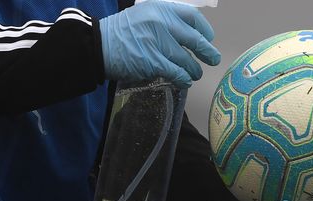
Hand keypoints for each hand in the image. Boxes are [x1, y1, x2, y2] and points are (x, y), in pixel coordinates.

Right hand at [99, 0, 220, 87]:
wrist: (99, 46)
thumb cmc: (122, 33)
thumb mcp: (145, 15)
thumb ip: (166, 21)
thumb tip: (189, 35)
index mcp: (161, 9)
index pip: (192, 17)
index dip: (205, 29)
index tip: (209, 38)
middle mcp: (162, 23)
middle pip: (195, 40)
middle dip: (208, 52)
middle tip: (214, 59)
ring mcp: (158, 43)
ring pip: (187, 59)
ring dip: (194, 69)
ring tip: (196, 73)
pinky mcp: (153, 62)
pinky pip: (177, 72)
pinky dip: (184, 78)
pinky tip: (185, 81)